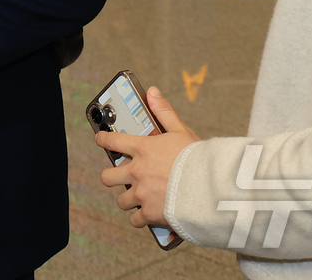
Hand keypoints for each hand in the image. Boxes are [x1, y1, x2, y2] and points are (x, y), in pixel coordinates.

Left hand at [97, 87, 199, 227]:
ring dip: (127, 199)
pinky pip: (135, 219)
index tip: (100, 139)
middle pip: (107, 176)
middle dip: (112, 176)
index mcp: (142, 149)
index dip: (103, 140)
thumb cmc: (198, 159)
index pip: (112, 141)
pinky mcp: (149, 214)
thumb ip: (164, 112)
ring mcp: (141, 194)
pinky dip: (141, 218)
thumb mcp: (181, 130)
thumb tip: (152, 92)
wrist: (211, 189)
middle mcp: (136, 172)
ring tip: (137, 197)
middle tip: (119, 176)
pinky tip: (148, 214)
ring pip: (120, 200)